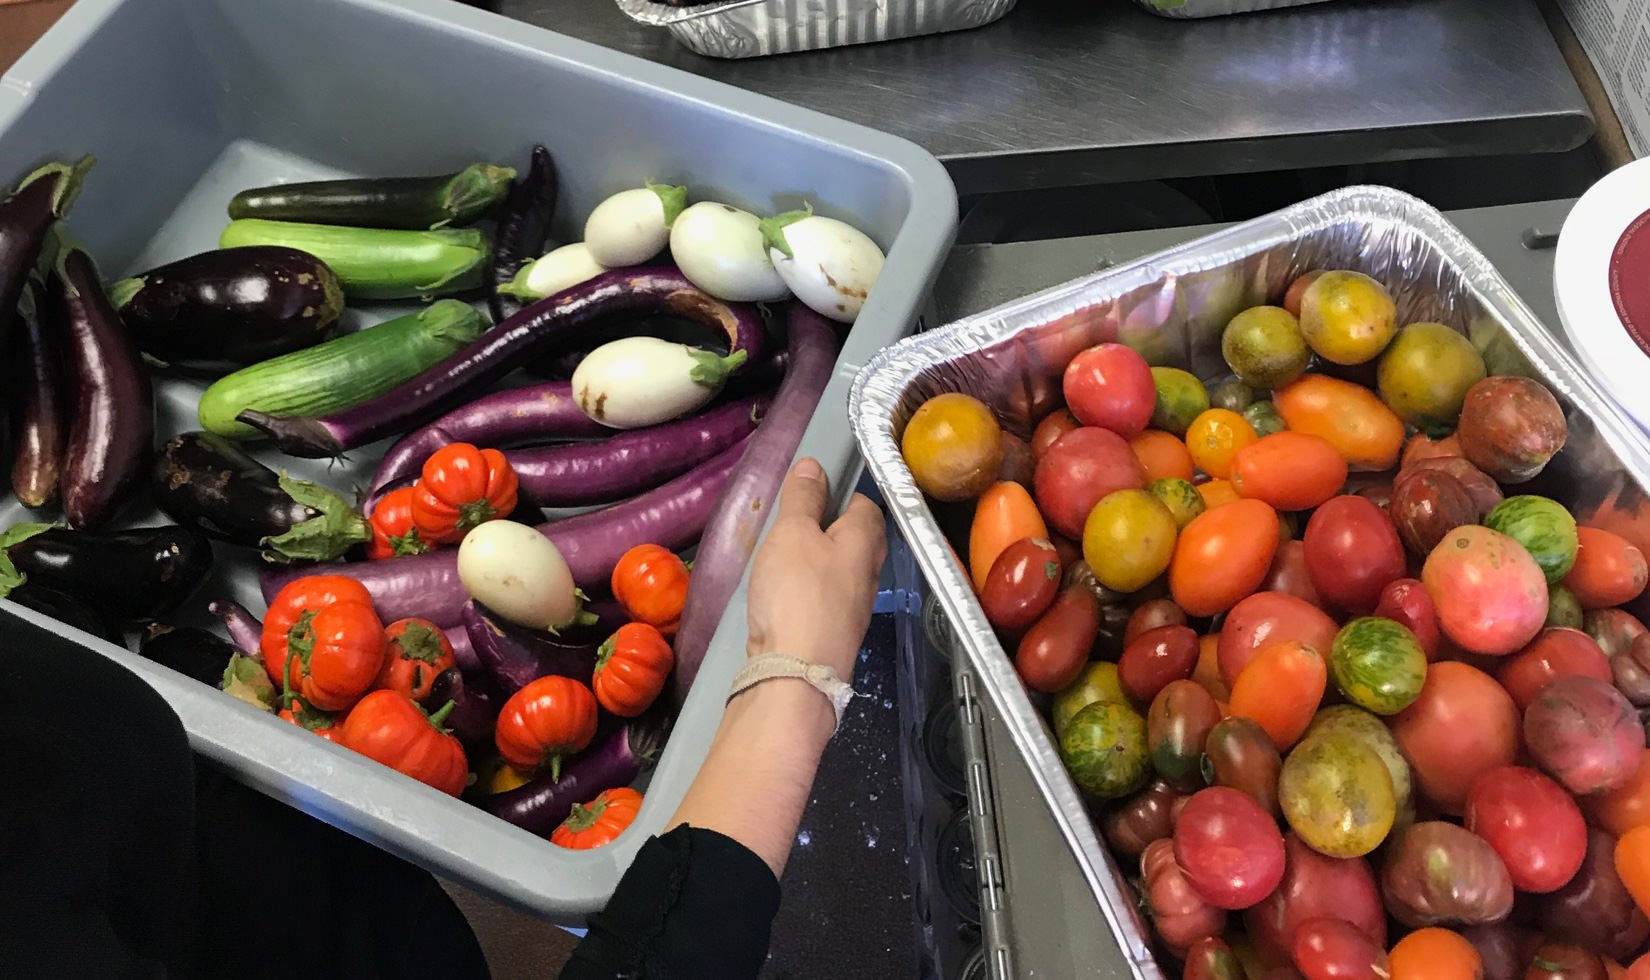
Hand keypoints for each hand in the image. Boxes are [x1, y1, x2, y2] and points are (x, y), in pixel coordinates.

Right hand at [744, 457, 886, 679]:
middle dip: (829, 529)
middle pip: (856, 540)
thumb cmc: (797, 592)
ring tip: (781, 558)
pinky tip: (782, 595)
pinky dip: (807, 592)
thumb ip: (802, 498)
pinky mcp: (835, 633)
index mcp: (865, 540)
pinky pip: (824, 600)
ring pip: (840, 572)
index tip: (812, 494)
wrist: (795, 671)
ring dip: (817, 562)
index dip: (841, 494)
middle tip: (793, 525)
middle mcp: (868, 573)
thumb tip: (813, 465)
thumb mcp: (792, 532)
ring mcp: (855, 608)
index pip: (866, 505)